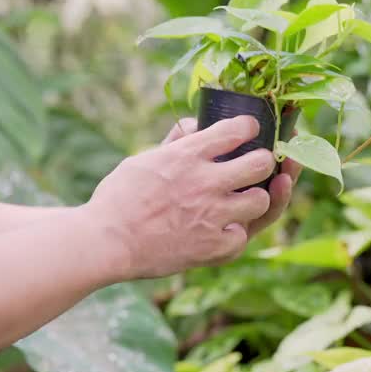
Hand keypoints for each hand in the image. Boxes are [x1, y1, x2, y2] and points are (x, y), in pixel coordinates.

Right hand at [81, 116, 276, 280]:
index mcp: (187, 155)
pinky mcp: (212, 247)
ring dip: (255, 199)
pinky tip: (224, 230)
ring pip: (261, 201)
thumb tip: (193, 124)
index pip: (237, 130)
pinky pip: (242, 237)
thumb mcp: (142, 160)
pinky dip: (235, 234)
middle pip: (261, 163)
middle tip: (257, 166)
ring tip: (244, 201)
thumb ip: (174, 142)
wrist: (106, 242)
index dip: (250, 127)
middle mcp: (205, 182)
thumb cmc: (118, 199)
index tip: (251, 130)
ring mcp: (212, 215)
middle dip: (264, 161)